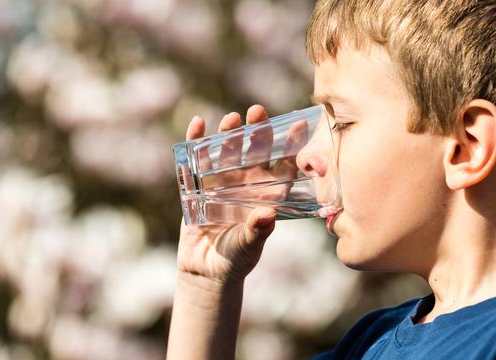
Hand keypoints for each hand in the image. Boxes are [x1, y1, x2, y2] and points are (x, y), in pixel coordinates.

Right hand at [177, 105, 278, 284]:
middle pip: (254, 152)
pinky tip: (198, 123)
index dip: (291, 147)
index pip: (283, 167)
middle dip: (256, 131)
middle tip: (257, 111)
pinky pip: (197, 160)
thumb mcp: (247, 247)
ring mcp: (222, 182)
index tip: (299, 125)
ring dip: (229, 134)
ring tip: (231, 118)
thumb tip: (267, 216)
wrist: (206, 270)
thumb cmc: (235, 260)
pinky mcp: (198, 185)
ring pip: (227, 152)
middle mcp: (247, 184)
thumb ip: (256, 232)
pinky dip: (196, 141)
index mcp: (267, 195)